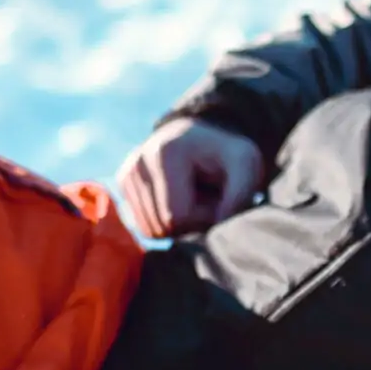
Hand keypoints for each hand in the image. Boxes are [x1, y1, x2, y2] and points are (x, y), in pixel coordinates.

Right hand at [115, 119, 267, 238]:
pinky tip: (177, 199)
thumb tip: (217, 224)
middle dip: (190, 223)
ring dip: (178, 224)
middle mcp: (138, 162)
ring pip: (150, 230)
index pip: (177, 217)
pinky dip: (164, 220)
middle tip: (207, 199)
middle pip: (161, 227)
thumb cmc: (227, 155)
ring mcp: (127, 172)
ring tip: (193, 197)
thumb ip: (240, 194)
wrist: (204, 139)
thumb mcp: (246, 164)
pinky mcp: (123, 183)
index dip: (204, 217)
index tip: (218, 199)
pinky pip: (143, 225)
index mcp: (165, 153)